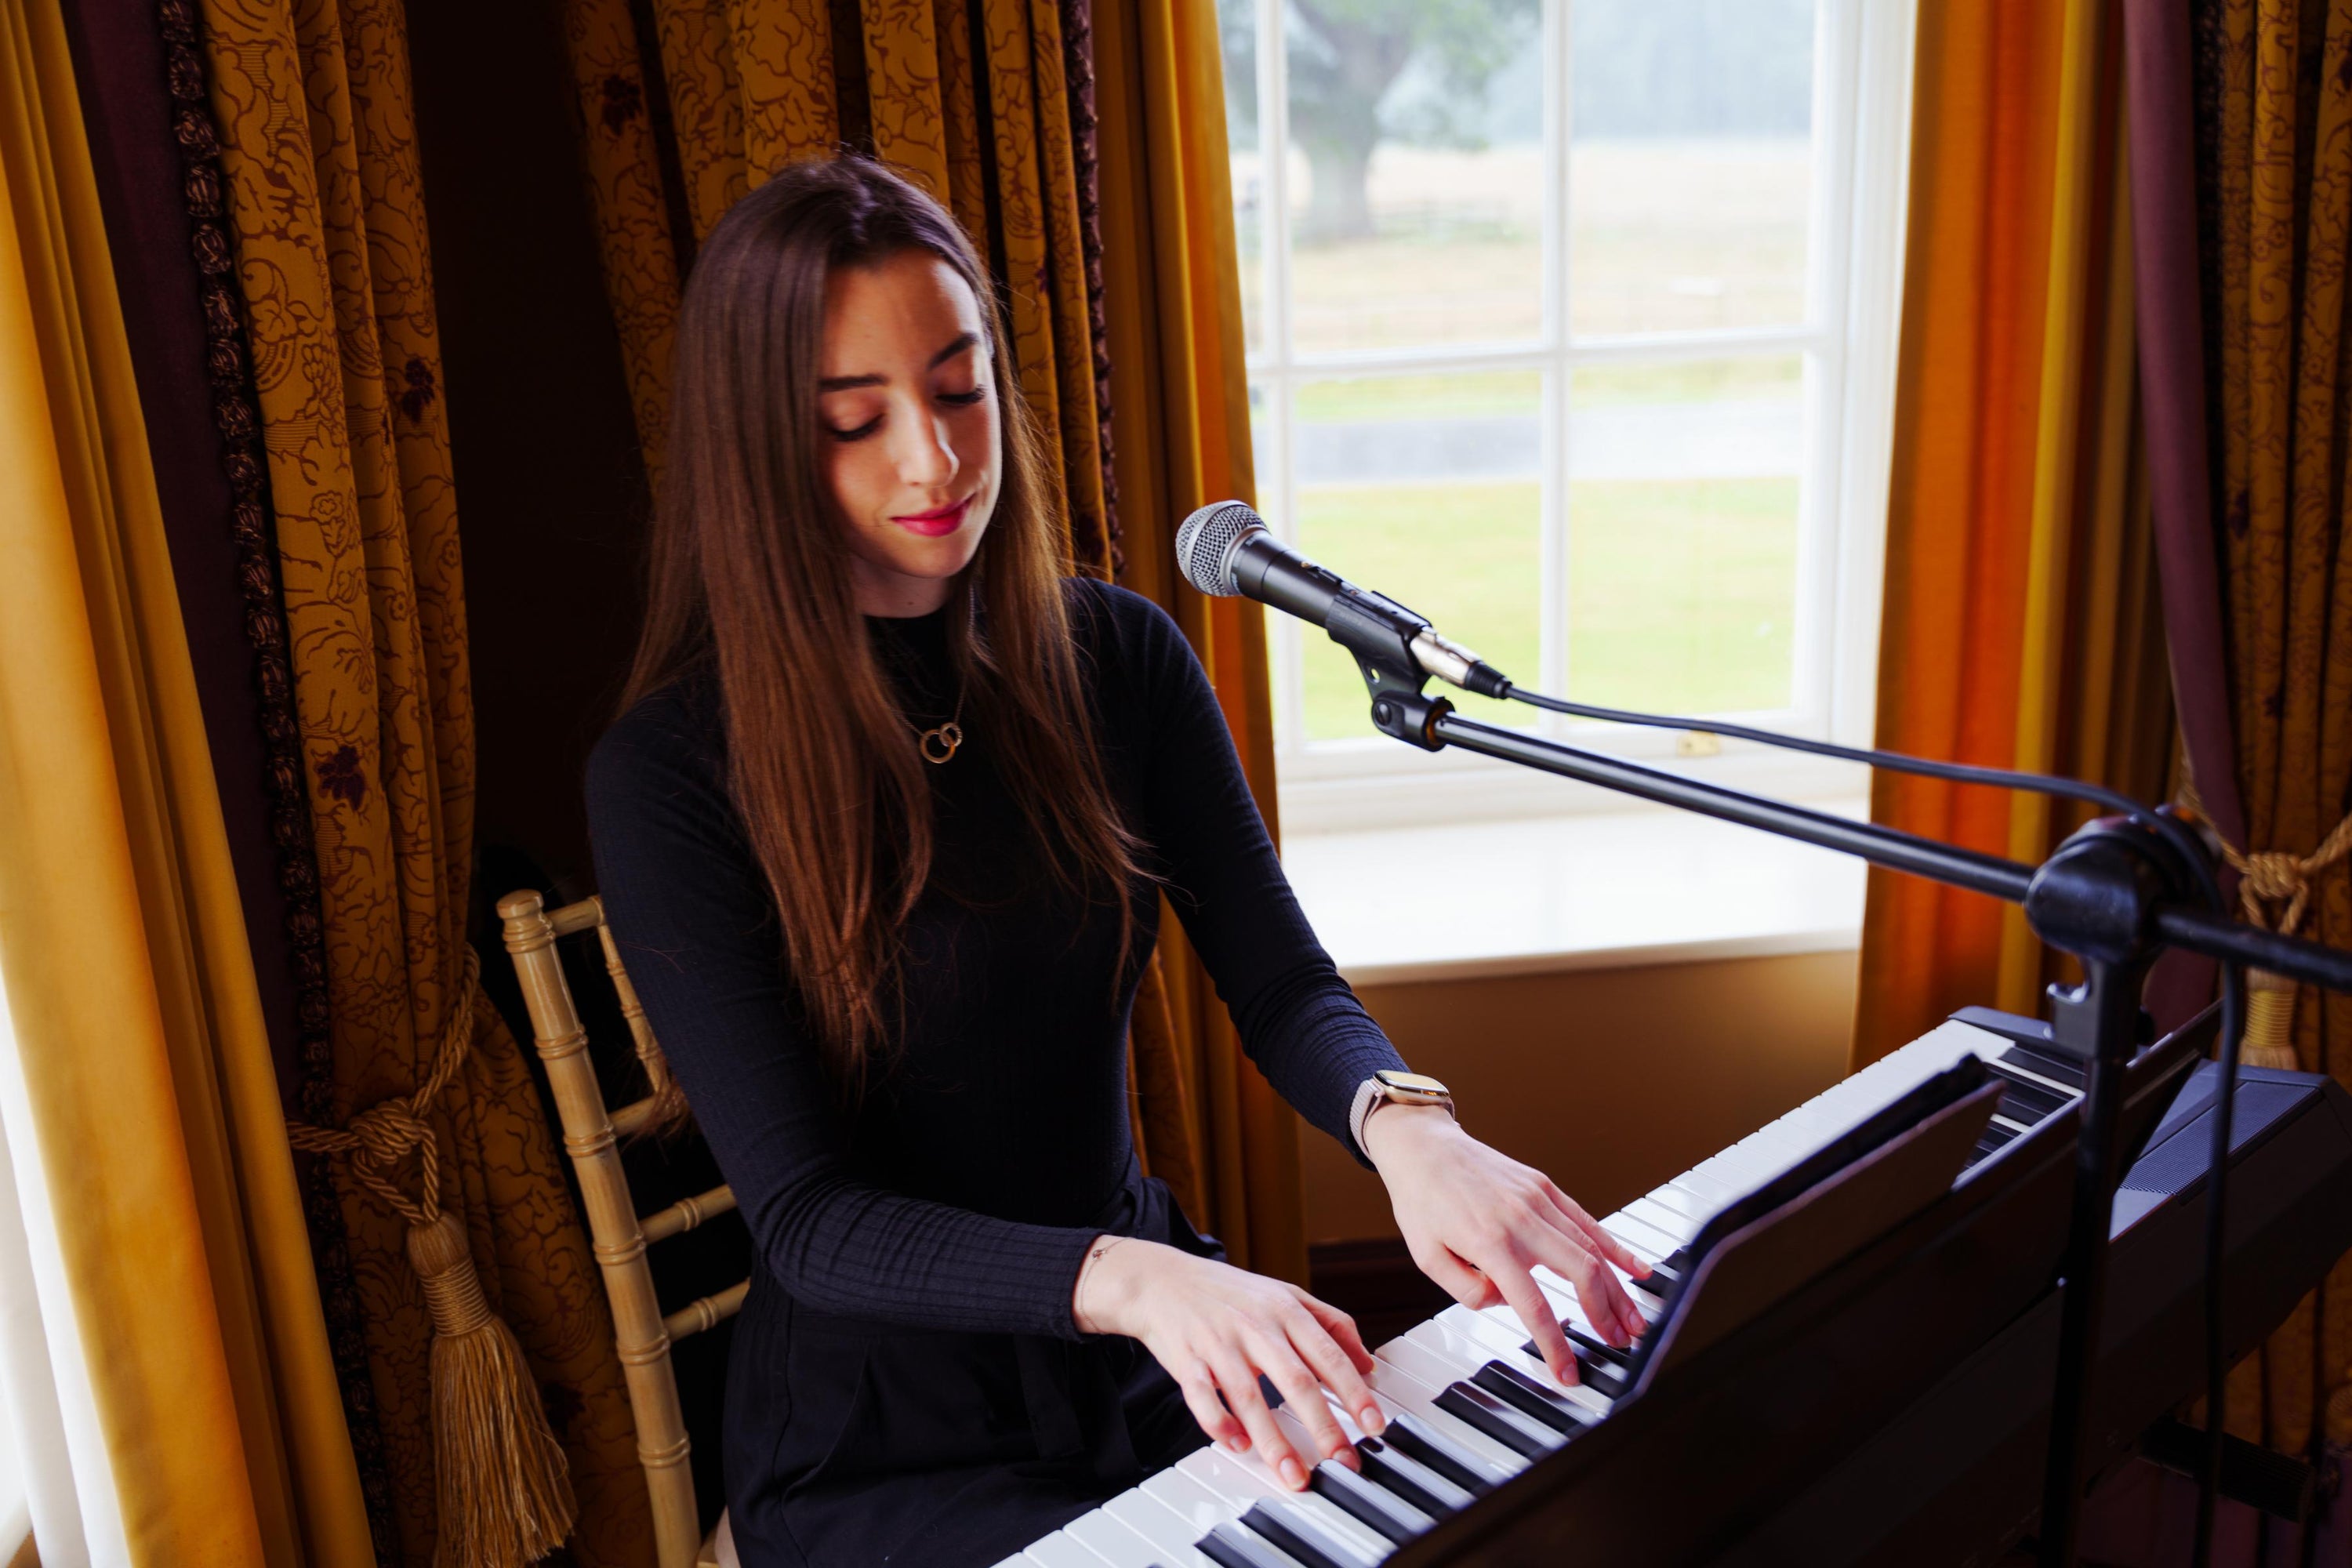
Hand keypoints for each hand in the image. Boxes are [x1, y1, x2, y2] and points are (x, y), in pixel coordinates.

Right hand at [1074, 1237, 1381, 1489]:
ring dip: (1273, 1442)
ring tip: (1294, 1476)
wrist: (1161, 1280)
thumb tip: (1368, 1363)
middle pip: (1295, 1380)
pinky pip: (1202, 1396)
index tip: (1375, 1425)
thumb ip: (1331, 1323)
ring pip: (1249, 1397)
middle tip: (1343, 1462)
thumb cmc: (1230, 1293)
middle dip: (1323, 1426)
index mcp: (1285, 1309)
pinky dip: (1219, 1423)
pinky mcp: (1187, 1360)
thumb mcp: (1285, 1295)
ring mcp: (1219, 1343)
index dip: (1355, 1392)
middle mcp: (1255, 1326)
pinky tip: (1237, 1445)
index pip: (1328, 1355)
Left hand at [1363, 1103, 1650, 1387]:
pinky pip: (1588, 1220)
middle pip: (1580, 1273)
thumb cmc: (1422, 1202)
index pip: (1533, 1304)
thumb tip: (1506, 1303)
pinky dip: (1616, 1247)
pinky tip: (1637, 1268)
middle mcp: (1520, 1219)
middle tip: (1618, 1342)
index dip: (1555, 1344)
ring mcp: (1537, 1199)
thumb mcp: (1426, 1258)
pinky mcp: (1544, 1187)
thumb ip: (1467, 1291)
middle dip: (1604, 1314)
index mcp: (1489, 1243)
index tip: (1568, 1372)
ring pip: (1592, 1249)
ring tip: (1633, 1319)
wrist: (1423, 1147)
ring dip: (1617, 1289)